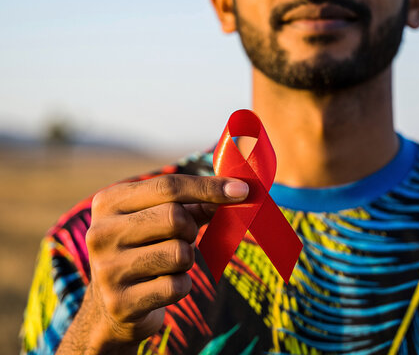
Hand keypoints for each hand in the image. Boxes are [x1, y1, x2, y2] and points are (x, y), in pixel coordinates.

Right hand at [57, 174, 247, 353]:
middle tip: (181, 239)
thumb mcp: (161, 220)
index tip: (243, 190)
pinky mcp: (121, 303)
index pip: (168, 186)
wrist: (112, 308)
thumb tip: (235, 191)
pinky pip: (177, 286)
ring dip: (186, 260)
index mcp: (109, 202)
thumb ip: (195, 204)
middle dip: (191, 229)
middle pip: (175, 217)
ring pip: (180, 253)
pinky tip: (162, 287)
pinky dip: (181, 286)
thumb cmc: (146, 250)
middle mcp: (100, 232)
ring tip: (166, 265)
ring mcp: (107, 269)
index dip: (209, 187)